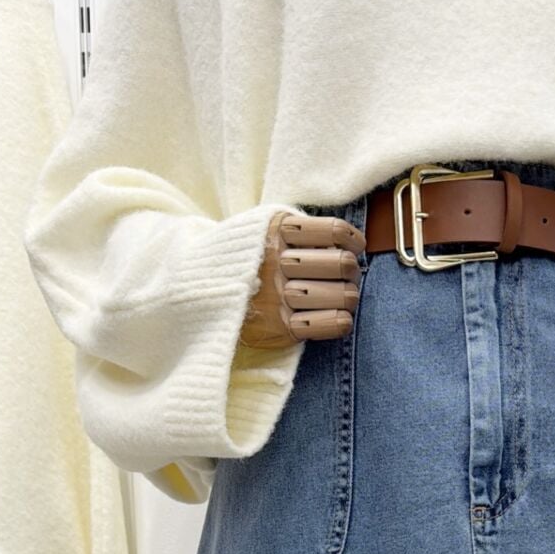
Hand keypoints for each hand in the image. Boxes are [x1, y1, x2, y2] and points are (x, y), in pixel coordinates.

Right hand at [240, 211, 364, 348]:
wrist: (199, 288)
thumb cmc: (243, 257)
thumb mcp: (262, 226)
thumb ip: (297, 229)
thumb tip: (346, 241)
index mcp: (278, 230)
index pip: (334, 231)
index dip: (353, 240)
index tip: (355, 248)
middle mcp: (279, 261)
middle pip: (341, 264)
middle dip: (351, 271)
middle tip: (347, 276)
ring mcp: (279, 295)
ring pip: (340, 295)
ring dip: (349, 296)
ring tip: (343, 296)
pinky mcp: (280, 326)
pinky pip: (329, 323)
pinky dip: (342, 320)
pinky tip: (341, 316)